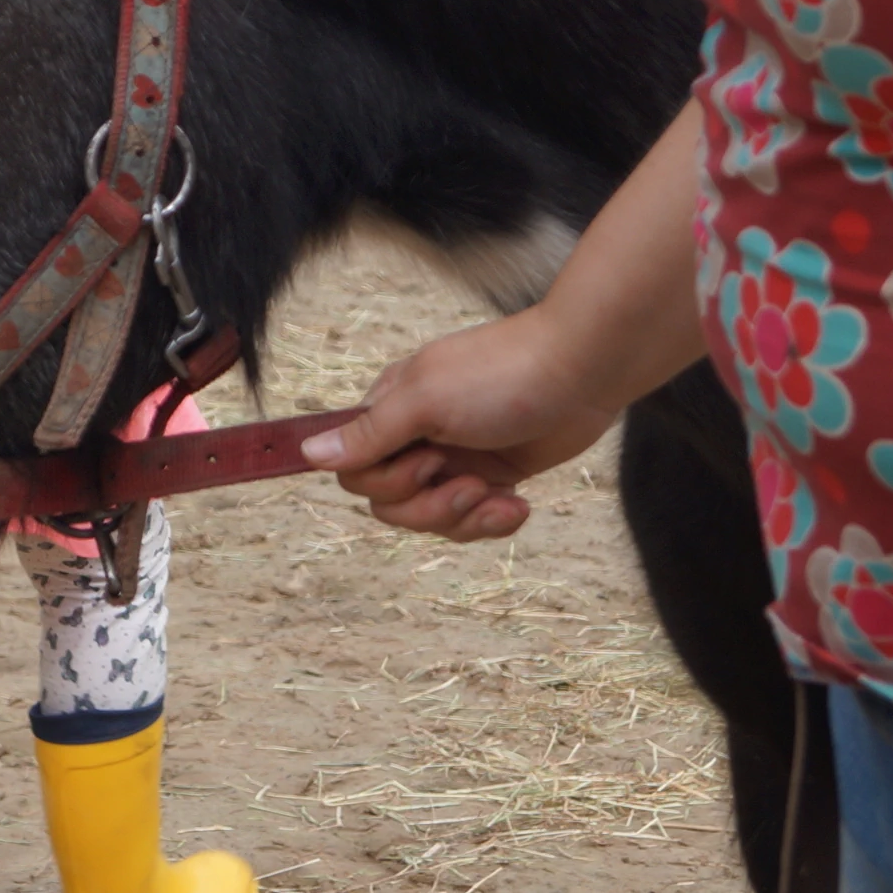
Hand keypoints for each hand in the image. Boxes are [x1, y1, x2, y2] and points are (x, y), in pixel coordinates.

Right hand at [297, 308, 620, 540]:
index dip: (386, 482)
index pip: (354, 470)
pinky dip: (494, 521)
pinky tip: (520, 504)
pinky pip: (473, 520)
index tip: (426, 461)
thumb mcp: (426, 400)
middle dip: (430, 506)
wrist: (585, 371)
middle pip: (390, 504)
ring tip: (501, 496)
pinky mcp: (494, 476)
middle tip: (471, 481)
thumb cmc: (503, 374)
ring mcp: (456, 458)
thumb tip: (307, 452)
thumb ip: (369, 433)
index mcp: (392, 409)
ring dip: (466, 517)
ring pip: (432, 519)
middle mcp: (417, 436)